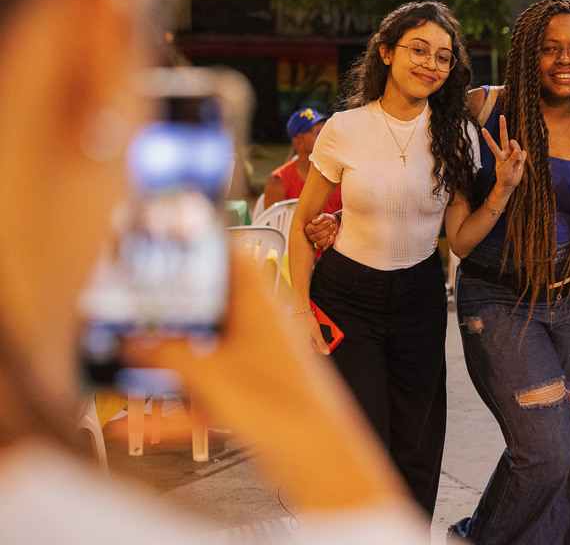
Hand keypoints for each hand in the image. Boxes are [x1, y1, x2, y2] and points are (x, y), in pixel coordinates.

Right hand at [124, 253, 410, 511]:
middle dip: (170, 316)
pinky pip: (202, 396)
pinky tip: (132, 428)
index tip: (170, 247)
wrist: (315, 454)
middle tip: (130, 314)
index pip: (234, 258)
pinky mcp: (250, 398)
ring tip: (122, 370)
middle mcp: (259, 329)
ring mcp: (254, 364)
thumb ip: (166, 354)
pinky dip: (171, 409)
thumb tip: (134, 341)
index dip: (204, 247)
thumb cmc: (282, 405)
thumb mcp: (208, 372)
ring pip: (202, 356)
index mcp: (258, 305)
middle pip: (209, 311)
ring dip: (164, 367)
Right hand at [305, 213, 338, 249]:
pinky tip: (332, 236)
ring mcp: (314, 242)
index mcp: (308, 228)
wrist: (333, 224)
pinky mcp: (321, 247)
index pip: (314, 229)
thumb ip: (319, 218)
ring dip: (328, 236)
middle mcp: (310, 236)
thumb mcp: (323, 216)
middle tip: (332, 225)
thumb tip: (314, 221)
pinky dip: (329, 242)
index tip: (330, 222)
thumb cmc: (326, 220)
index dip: (323, 226)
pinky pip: (324, 248)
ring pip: (320, 243)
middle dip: (327, 230)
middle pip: (317, 236)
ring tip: (332, 230)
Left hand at [481, 114, 525, 190]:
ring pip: (517, 146)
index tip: (483, 129)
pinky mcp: (520, 156)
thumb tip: (518, 150)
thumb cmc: (504, 177)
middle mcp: (506, 151)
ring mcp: (513, 153)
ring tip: (517, 163)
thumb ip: (511, 159)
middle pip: (505, 137)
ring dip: (518, 153)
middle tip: (502, 117)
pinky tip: (520, 165)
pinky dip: (522, 159)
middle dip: (503, 126)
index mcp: (499, 155)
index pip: (493, 144)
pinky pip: (523, 153)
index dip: (488, 137)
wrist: (510, 184)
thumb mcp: (505, 169)